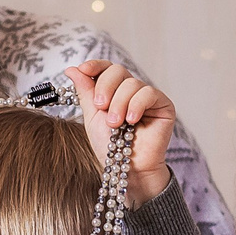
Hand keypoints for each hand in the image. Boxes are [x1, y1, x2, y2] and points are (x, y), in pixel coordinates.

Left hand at [66, 61, 175, 203]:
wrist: (126, 169)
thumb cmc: (110, 147)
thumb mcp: (92, 116)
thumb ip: (85, 91)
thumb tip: (72, 69)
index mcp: (114, 91)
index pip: (107, 68)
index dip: (96, 65)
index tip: (84, 70)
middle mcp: (132, 91)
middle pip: (118, 70)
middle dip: (106, 87)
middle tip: (100, 107)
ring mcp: (148, 97)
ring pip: (132, 83)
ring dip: (119, 104)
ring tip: (115, 124)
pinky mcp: (164, 105)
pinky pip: (148, 93)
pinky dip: (136, 105)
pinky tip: (132, 120)